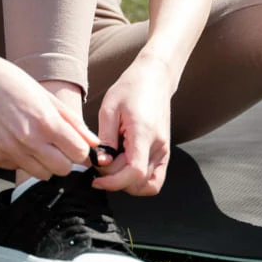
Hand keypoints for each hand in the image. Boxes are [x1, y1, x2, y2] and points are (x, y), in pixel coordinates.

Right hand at [0, 50, 97, 182]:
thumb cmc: (12, 83)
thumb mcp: (47, 97)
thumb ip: (73, 122)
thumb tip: (93, 142)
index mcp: (45, 122)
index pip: (79, 154)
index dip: (81, 150)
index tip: (75, 145)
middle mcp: (28, 140)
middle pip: (62, 170)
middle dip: (65, 160)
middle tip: (56, 146)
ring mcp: (8, 150)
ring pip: (41, 174)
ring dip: (43, 162)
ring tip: (34, 142)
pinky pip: (17, 167)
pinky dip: (20, 158)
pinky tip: (14, 139)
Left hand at [92, 55, 172, 195]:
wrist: (154, 77)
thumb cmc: (131, 88)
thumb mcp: (109, 108)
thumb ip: (105, 138)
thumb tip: (101, 163)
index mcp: (144, 132)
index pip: (134, 172)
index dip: (114, 182)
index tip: (97, 180)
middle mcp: (158, 144)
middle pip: (138, 180)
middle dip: (115, 179)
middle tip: (101, 165)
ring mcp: (164, 149)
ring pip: (149, 184)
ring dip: (128, 183)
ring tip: (113, 166)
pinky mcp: (164, 151)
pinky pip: (156, 178)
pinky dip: (141, 182)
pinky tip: (125, 170)